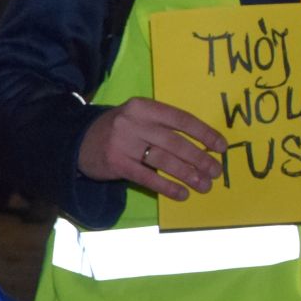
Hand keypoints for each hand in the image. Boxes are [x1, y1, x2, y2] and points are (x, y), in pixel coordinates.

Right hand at [75, 97, 227, 200]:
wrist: (79, 142)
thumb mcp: (138, 118)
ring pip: (164, 160)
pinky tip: (182, 194)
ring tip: (204, 185)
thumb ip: (164, 126)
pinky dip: (167, 187)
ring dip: (188, 175)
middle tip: (216, 171)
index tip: (221, 147)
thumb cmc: (119, 130)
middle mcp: (133, 122)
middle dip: (199, 158)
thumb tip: (202, 146)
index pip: (181, 119)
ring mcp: (123, 144)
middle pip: (175, 142)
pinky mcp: (117, 164)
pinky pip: (148, 178)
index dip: (204, 134)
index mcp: (144, 106)